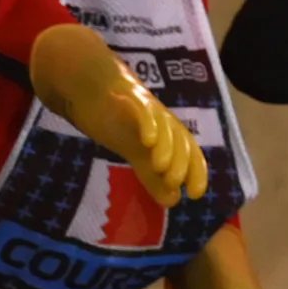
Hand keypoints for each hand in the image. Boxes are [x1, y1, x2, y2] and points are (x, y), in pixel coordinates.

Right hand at [26, 23, 207, 206]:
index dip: (197, 172)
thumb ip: (152, 176)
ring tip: (161, 167)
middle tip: (175, 182)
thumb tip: (172, 201)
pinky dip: (148, 124)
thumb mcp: (136, 154)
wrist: (90, 87)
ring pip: (165, 126)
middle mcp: (163, 121)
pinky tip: (147, 140)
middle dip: (182, 162)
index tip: (196, 194)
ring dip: (166, 147)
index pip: (191, 153)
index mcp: (168, 135)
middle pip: (181, 140)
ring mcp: (147, 108)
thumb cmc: (117, 121)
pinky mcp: (128, 98)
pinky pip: (142, 110)